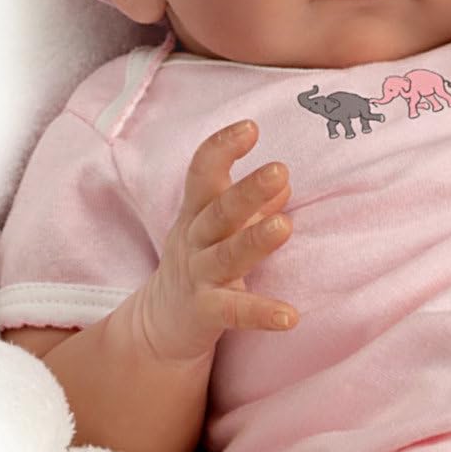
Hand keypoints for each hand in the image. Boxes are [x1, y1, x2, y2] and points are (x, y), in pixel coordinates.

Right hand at [136, 120, 298, 364]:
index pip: (203, 174)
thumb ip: (250, 207)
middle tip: (279, 169)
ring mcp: (198, 276)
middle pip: (219, 211)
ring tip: (285, 226)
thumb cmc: (199, 264)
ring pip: (227, 256)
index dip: (222, 149)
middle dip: (247, 190)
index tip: (249, 127)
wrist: (160, 324)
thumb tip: (284, 183)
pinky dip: (261, 313)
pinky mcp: (205, 312)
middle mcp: (195, 240)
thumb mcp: (219, 230)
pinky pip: (234, 311)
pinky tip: (290, 317)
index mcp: (197, 213)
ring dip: (255, 240)